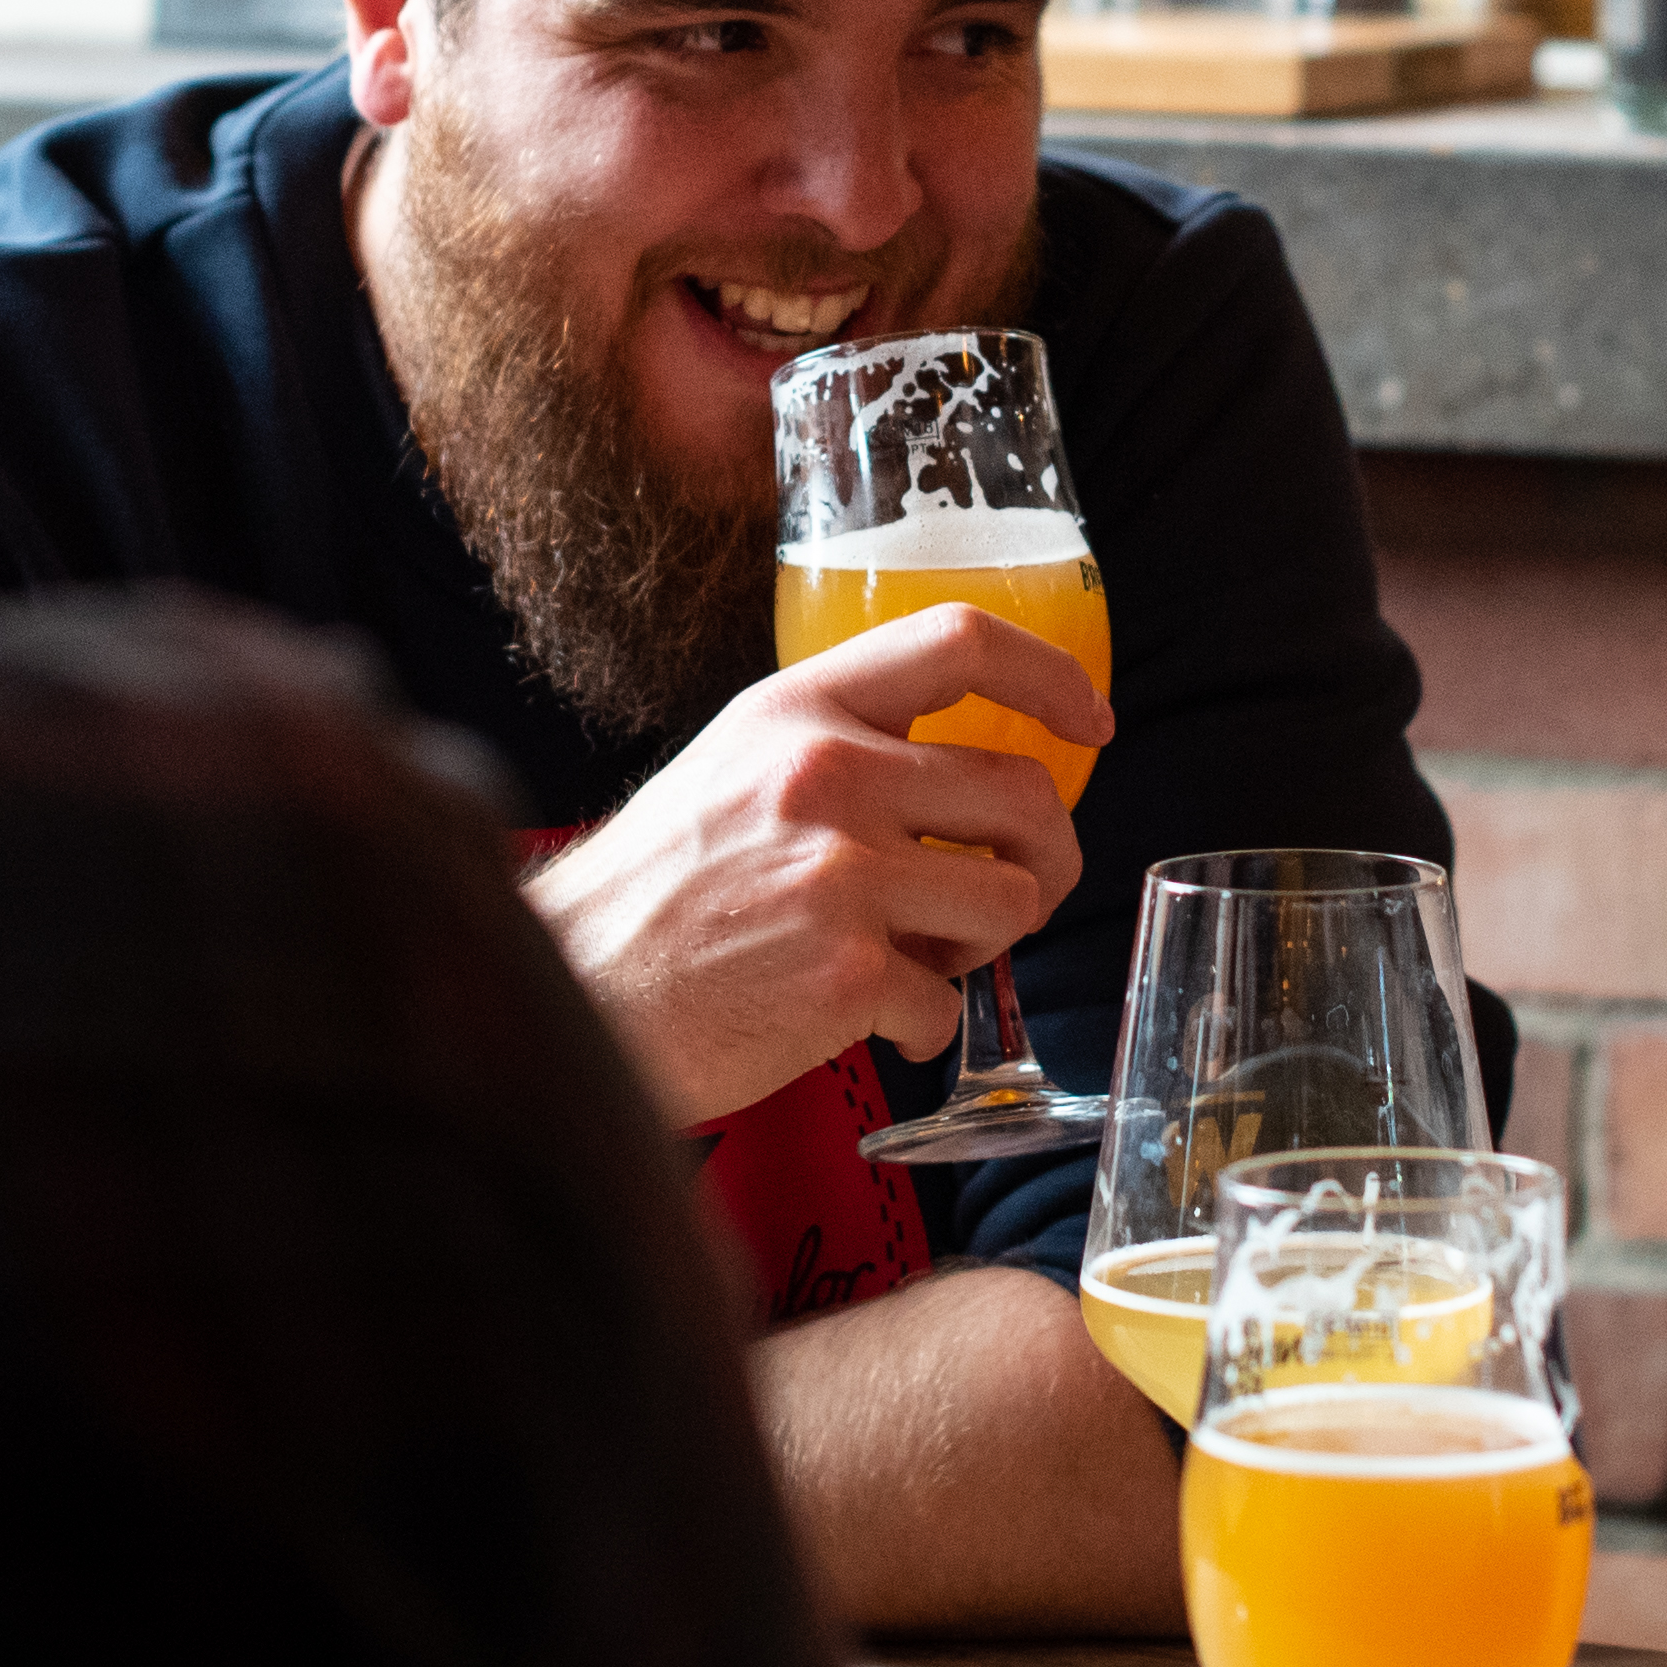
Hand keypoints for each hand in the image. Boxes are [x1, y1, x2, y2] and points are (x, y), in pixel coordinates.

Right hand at [524, 604, 1110, 1126]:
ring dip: (984, 945)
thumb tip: (958, 775)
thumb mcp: (733, 769)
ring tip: (913, 959)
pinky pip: (950, 1004)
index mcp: (799, 709)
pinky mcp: (848, 973)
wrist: (576, 991)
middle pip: (1024, 792)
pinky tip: (855, 1017)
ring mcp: (841, 875)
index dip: (1051, 676)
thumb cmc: (654, 893)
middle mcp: (826, 775)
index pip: (960, 641)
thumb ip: (836, 748)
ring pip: (1012, 902)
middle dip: (1047, 856)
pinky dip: (917, 1025)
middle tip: (1018, 892)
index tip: (1090, 722)